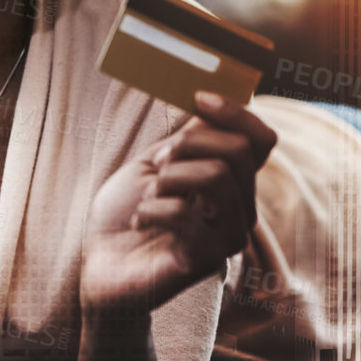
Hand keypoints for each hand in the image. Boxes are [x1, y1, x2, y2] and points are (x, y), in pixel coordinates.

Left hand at [78, 92, 277, 324]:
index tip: (198, 98)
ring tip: (148, 195)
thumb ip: (186, 139)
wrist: (98, 262)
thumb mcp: (154, 162)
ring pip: (217, 176)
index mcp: (230, 182)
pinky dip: (152, 208)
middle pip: (239, 152)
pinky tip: (140, 222)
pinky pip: (187, 213)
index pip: (261, 139)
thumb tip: (210, 106)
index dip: (236, 113)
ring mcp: (228, 236)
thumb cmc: (124, 212)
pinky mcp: (207, 259)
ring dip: (169, 177)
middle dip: (187, 144)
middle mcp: (239, 208)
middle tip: (157, 163)